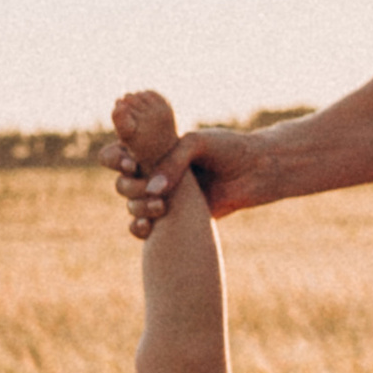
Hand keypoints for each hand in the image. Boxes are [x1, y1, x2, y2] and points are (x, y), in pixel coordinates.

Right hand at [104, 120, 275, 236]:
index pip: (119, 151)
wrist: (256, 172)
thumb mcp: (197, 144)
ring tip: (161, 207)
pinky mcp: (171, 218)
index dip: (116, 158)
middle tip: (149, 189)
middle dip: (130, 186)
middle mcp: (153, 171)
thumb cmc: (228, 149)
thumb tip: (154, 190)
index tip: (131, 164)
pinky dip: (139, 228)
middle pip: (122, 182)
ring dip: (139, 207)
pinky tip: (148, 226)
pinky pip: (143, 227)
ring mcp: (161, 195)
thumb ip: (173, 161)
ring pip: (132, 205)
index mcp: (154, 147)